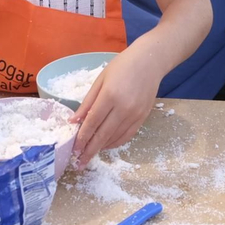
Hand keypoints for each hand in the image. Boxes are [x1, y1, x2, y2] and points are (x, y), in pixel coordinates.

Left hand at [70, 50, 162, 168]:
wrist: (150, 61)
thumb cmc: (122, 66)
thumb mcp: (100, 80)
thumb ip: (87, 102)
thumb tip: (74, 121)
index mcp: (110, 95)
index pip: (92, 122)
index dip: (82, 138)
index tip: (74, 149)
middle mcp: (123, 108)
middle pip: (103, 135)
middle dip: (89, 150)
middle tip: (79, 163)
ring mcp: (135, 114)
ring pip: (115, 138)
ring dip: (101, 148)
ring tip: (90, 154)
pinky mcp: (143, 118)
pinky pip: (127, 136)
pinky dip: (115, 143)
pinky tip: (106, 145)